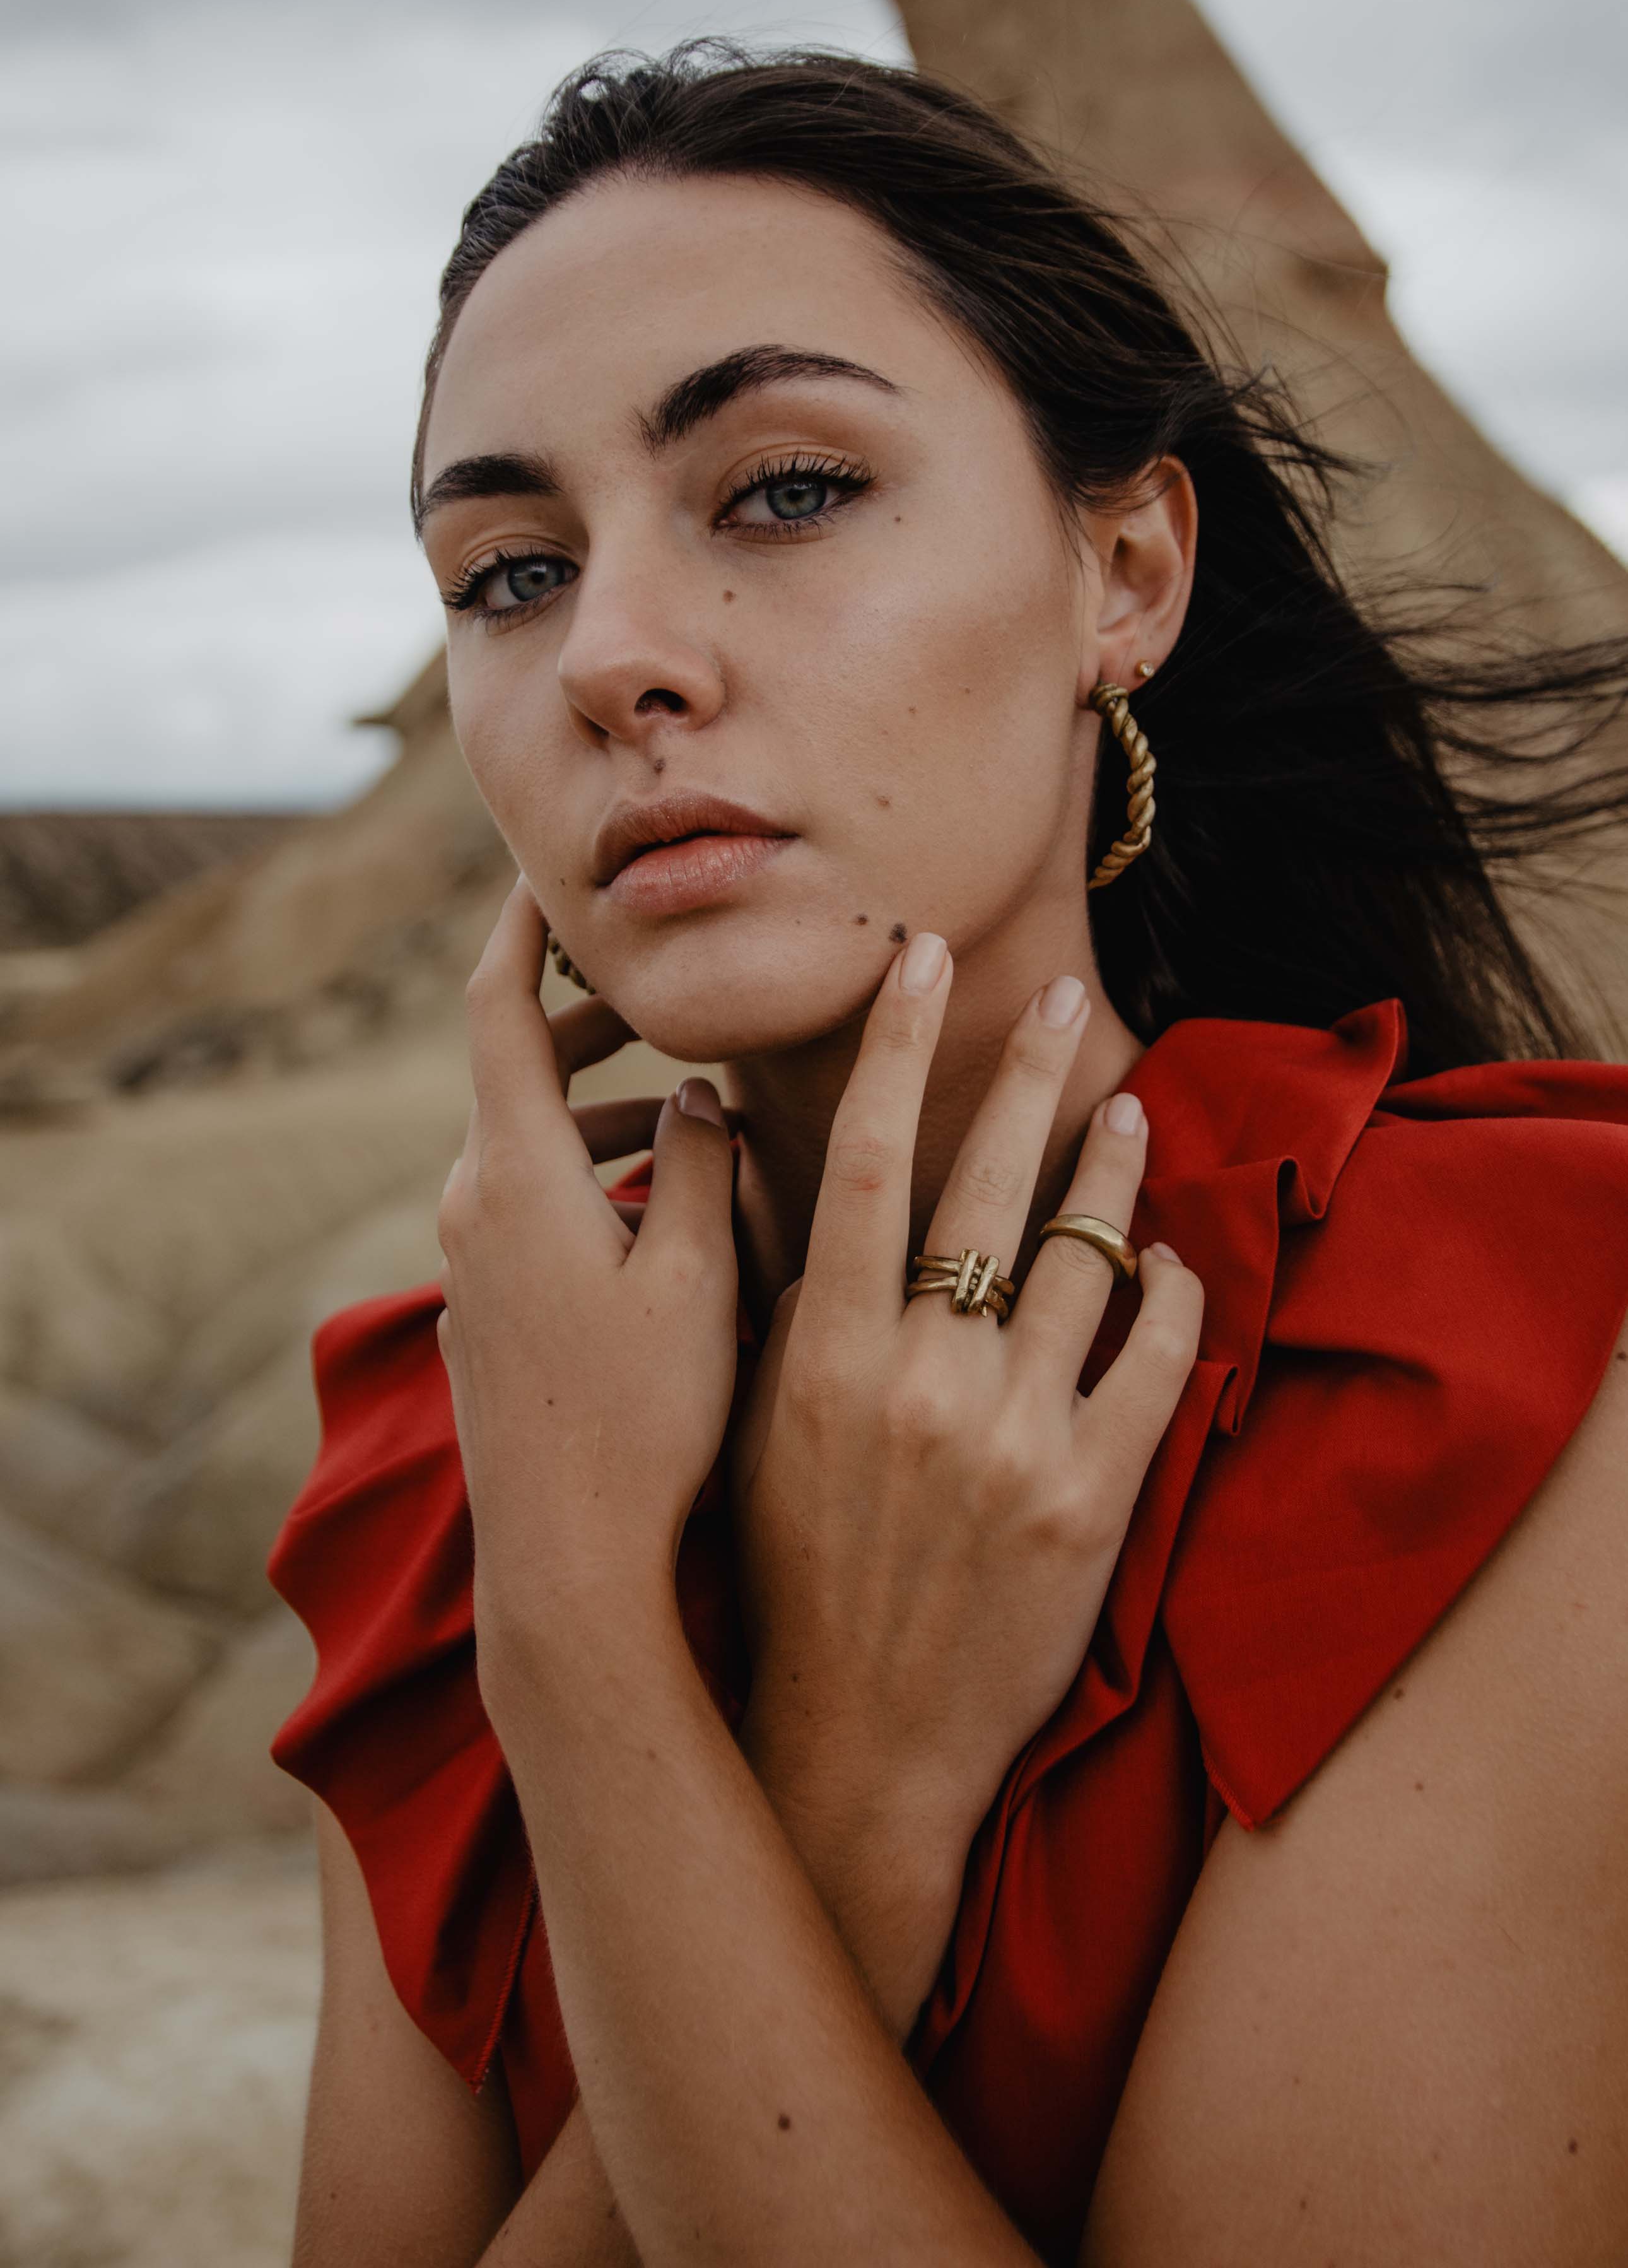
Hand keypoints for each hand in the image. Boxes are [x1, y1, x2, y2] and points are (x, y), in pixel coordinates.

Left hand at [435, 882, 739, 1672]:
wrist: (568, 1561)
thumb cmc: (643, 1420)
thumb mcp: (695, 1272)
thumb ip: (699, 1160)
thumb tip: (695, 1093)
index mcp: (516, 1177)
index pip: (501, 1007)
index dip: (527, 926)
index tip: (555, 872)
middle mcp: (473, 1206)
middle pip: (518, 1068)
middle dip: (594, 1023)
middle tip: (670, 997)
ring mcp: (472, 1262)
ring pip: (533, 1140)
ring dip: (608, 1109)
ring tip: (703, 1117)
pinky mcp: (489, 1309)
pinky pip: (534, 1202)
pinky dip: (593, 1174)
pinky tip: (668, 1209)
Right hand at [732, 936, 1202, 2032]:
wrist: (853, 1742)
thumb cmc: (784, 1572)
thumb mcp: (755, 1421)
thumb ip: (767, 1288)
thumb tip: (743, 1149)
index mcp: (824, 1352)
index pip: (856, 1157)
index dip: (890, 1046)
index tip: (918, 958)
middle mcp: (920, 1379)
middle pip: (987, 1185)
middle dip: (1025, 1074)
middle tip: (1063, 996)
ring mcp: (1014, 1439)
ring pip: (1087, 1259)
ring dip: (1111, 1174)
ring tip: (1125, 1112)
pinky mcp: (1093, 1500)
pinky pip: (1157, 1363)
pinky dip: (1170, 1297)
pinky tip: (1168, 1260)